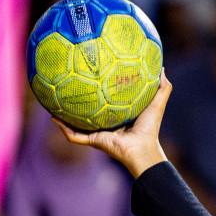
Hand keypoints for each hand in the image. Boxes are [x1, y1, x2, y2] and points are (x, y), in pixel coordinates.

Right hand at [56, 71, 170, 177]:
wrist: (142, 147)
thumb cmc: (150, 127)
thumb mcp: (157, 102)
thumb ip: (162, 86)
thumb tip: (162, 68)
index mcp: (118, 116)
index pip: (106, 101)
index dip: (98, 90)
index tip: (92, 76)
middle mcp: (106, 124)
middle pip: (88, 112)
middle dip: (78, 102)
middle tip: (68, 86)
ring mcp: (97, 133)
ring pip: (76, 124)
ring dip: (63, 115)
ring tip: (52, 102)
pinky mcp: (92, 140)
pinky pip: (73, 135)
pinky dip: (63, 128)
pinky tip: (53, 117)